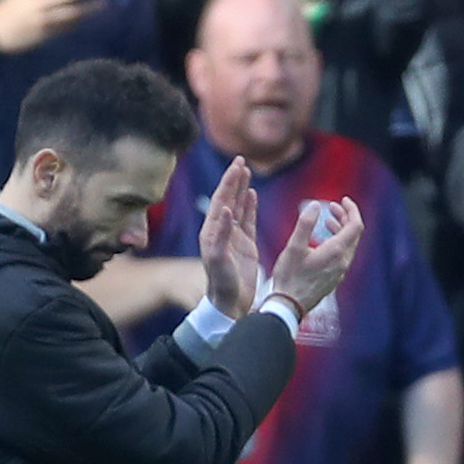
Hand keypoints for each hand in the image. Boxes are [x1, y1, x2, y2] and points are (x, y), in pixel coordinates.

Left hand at [196, 155, 262, 316]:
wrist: (230, 303)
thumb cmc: (221, 283)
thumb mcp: (219, 259)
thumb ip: (221, 234)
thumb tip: (225, 209)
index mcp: (211, 232)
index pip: (220, 201)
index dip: (228, 183)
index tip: (236, 166)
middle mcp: (220, 231)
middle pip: (228, 199)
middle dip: (233, 180)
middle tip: (240, 160)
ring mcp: (233, 237)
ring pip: (238, 206)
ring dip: (241, 189)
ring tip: (246, 171)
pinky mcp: (245, 244)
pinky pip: (247, 219)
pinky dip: (250, 205)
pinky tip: (252, 193)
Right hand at [262, 192, 364, 317]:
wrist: (289, 305)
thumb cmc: (290, 276)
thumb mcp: (294, 246)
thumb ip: (305, 223)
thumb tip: (315, 204)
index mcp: (336, 251)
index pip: (355, 225)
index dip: (352, 210)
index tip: (343, 200)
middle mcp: (343, 262)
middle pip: (354, 234)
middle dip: (345, 217)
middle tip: (332, 207)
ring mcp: (340, 271)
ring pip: (348, 245)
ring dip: (341, 229)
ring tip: (327, 221)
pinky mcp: (335, 278)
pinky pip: (343, 255)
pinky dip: (337, 242)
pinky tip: (323, 241)